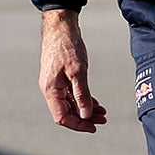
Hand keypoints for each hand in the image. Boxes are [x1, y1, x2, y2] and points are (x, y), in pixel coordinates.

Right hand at [38, 8, 106, 132]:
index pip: (62, 117)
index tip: (94, 127)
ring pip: (70, 104)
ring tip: (103, 112)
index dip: (78, 124)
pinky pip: (70, 95)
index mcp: (51, 90)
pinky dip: (82, 100)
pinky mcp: (59, 78)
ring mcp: (54, 84)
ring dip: (85, 109)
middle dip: (85, 118)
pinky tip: (95, 103)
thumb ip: (82, 95)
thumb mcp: (78, 72)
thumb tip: (86, 115)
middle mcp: (50, 90)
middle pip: (66, 112)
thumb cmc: (67, 47)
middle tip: (103, 119)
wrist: (61, 28)